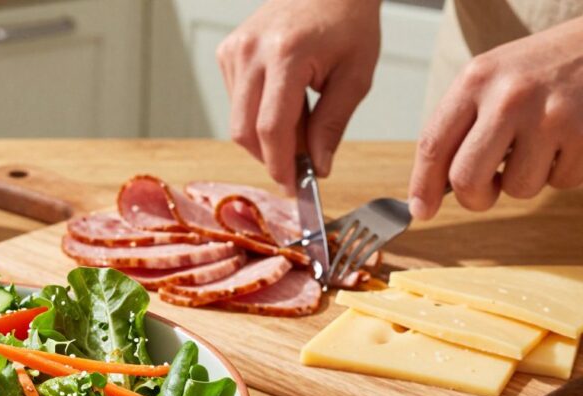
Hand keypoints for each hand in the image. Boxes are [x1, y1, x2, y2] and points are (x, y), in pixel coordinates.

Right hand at [216, 0, 381, 190]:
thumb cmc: (348, 21)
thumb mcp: (356, 75)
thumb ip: (333, 124)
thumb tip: (318, 167)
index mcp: (286, 54)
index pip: (271, 127)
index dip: (281, 164)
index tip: (294, 186)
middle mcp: (251, 51)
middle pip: (244, 130)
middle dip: (270, 157)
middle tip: (300, 167)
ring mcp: (234, 50)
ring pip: (238, 120)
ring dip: (267, 137)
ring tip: (302, 124)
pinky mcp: (227, 52)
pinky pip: (235, 102)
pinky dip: (258, 115)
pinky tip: (284, 103)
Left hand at [408, 17, 582, 219]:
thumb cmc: (540, 69)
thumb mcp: (492, 79)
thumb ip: (460, 126)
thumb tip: (429, 191)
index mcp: (475, 81)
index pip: (433, 145)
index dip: (422, 186)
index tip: (421, 210)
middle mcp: (508, 97)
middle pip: (467, 179)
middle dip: (474, 198)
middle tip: (485, 192)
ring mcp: (549, 116)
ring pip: (517, 188)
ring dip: (525, 180)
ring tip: (539, 146)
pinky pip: (560, 182)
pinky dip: (561, 172)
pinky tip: (567, 141)